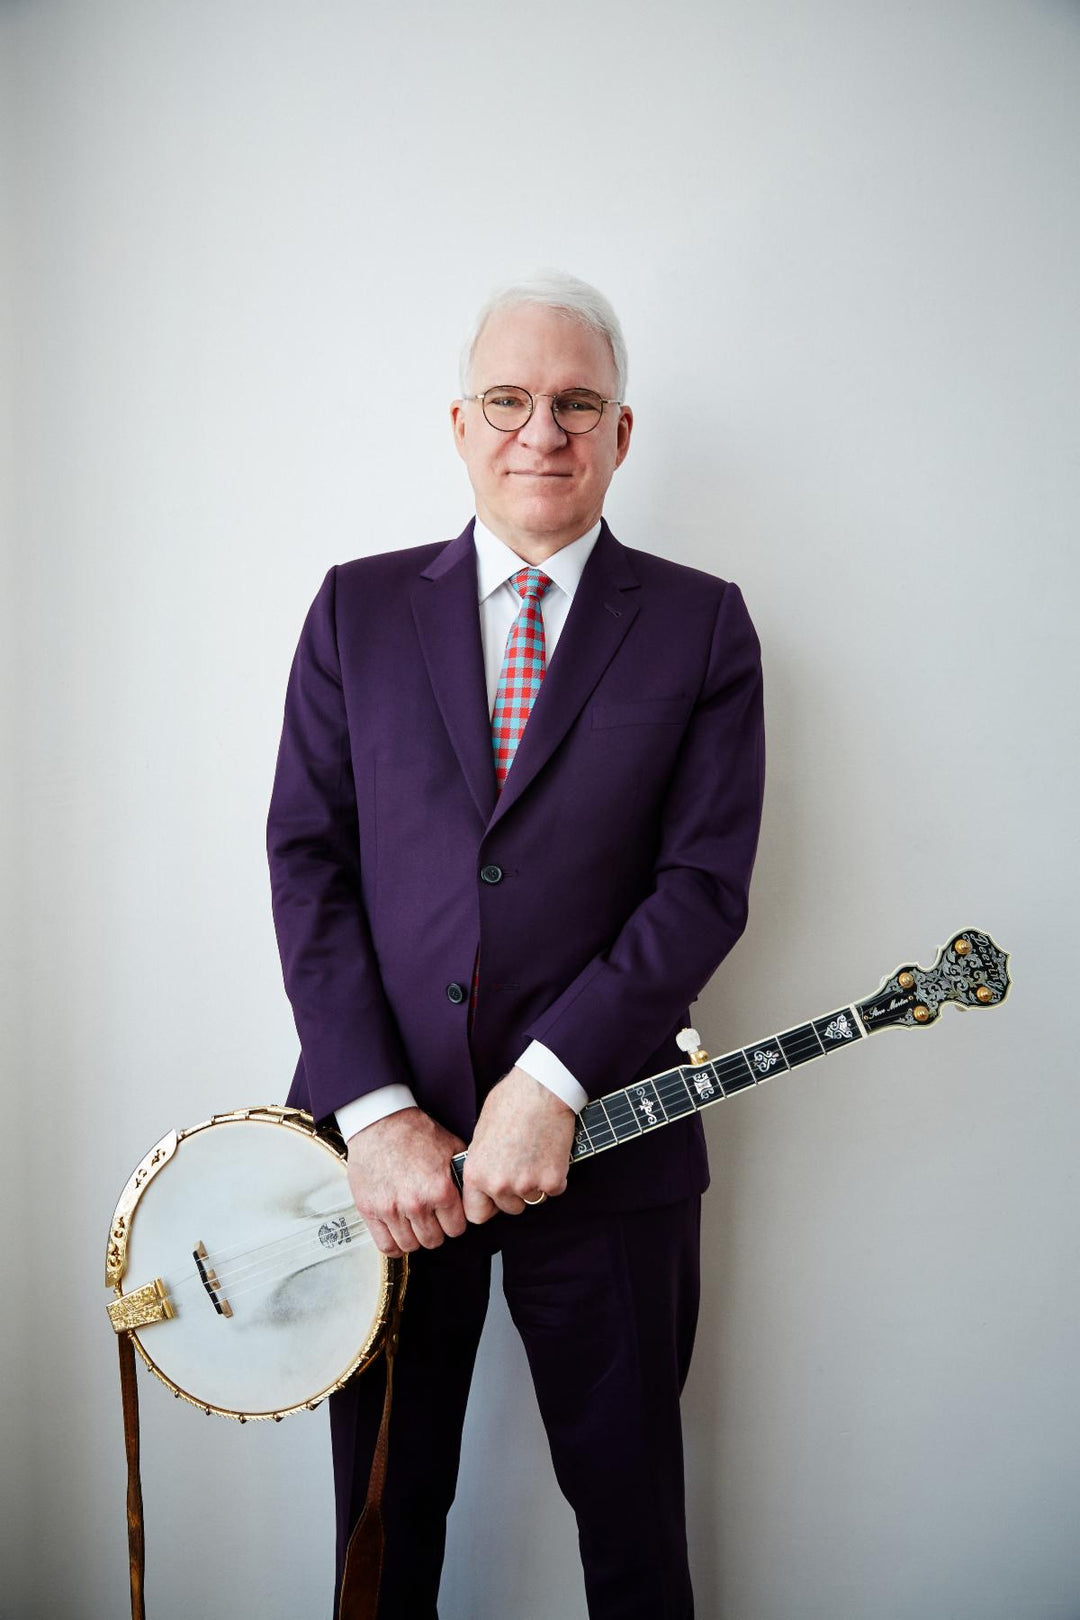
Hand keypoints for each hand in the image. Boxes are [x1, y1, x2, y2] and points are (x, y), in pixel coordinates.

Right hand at [346, 1107, 466, 1257]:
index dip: (454, 1222)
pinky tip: (398, 1233)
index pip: (456, 1229)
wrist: (379, 1122)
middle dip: (436, 1230)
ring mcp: (391, 1209)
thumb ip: (463, 1175)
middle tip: (432, 1218)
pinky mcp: (370, 1211)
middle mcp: (416, 1203)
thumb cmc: (413, 1132)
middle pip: (434, 1240)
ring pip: (411, 1246)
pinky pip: (386, 1246)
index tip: (449, 1216)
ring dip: (415, 1237)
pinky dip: (394, 1245)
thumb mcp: (451, 1147)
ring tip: (415, 1223)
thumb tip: (474, 1192)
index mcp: (440, 1189)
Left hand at [463, 1066, 575, 1224]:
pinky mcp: (553, 1180)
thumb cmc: (511, 1100)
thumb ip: (483, 1160)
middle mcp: (498, 1185)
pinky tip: (552, 1151)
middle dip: (517, 1193)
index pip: (476, 1214)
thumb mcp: (482, 1132)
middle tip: (523, 1164)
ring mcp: (526, 1185)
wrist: (543, 1088)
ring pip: (533, 1199)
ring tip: (536, 1153)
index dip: (488, 1206)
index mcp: (476, 1173)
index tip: (495, 1198)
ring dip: (537, 1184)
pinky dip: (557, 1175)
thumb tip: (487, 1173)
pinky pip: (555, 1189)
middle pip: (509, 1208)